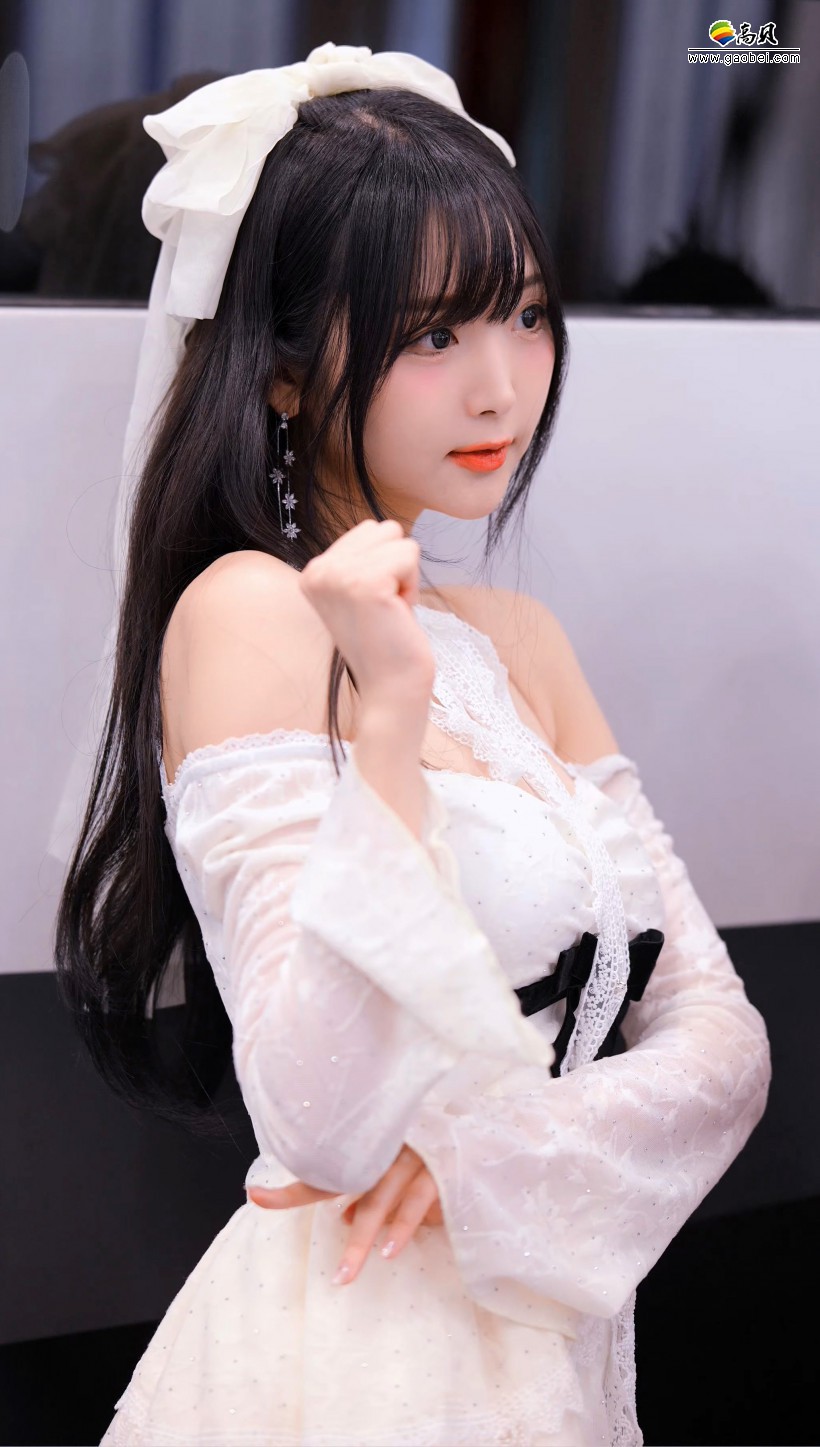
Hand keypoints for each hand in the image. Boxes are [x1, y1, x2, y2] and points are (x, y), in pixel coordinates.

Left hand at [246, 1144, 442, 1285]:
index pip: (324, 1165)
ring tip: (344, 1275)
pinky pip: (416, 1200)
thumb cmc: (433, 1155)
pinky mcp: (439, 1169)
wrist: (483, 1138)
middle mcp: (387, 1145)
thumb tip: (345, 1217)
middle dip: (308, 1203)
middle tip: (279, 1232)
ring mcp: (412, 1156)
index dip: (292, 1186)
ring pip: (377, 1199)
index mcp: (371, 1143)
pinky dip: (402, 1226)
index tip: (255, 1196)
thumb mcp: (397, 1172)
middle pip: (342, 1177)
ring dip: (360, 1241)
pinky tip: (389, 1251)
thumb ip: (370, 1190)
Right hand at [298, 518, 435, 714]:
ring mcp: (338, 576)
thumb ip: (360, 559)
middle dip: (396, 565)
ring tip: (391, 611)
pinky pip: (409, 554)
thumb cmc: (387, 641)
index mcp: (312, 572)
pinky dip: (413, 585)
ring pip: (399, 539)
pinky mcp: (365, 584)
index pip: (369, 529)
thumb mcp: (361, 592)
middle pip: (384, 528)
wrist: (391, 689)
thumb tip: (382, 526)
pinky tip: (398, 614)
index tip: (376, 604)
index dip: (385, 565)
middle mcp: (317, 571)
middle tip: (386, 608)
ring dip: (406, 576)